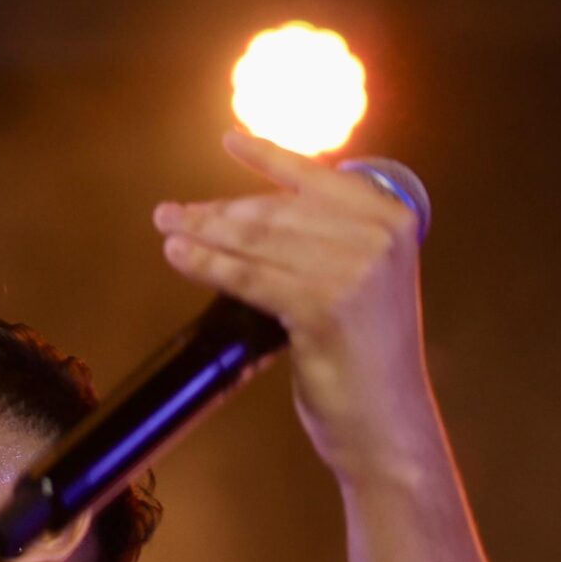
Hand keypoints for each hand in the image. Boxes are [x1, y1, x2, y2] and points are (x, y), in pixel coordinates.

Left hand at [151, 128, 438, 482]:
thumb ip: (330, 240)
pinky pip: (250, 278)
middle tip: (170, 210)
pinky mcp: (324, 305)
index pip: (317, 178)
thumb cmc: (363, 356)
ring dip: (204, 232)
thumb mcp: (362, 282)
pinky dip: (209, 264)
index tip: (230, 141)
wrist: (385, 421)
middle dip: (218, 210)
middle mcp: (379, 236)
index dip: (269, 156)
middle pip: (279, 210)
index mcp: (393, 217)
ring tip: (167, 227)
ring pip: (259, 241)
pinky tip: (179, 255)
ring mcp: (355, 269)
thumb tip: (258, 211)